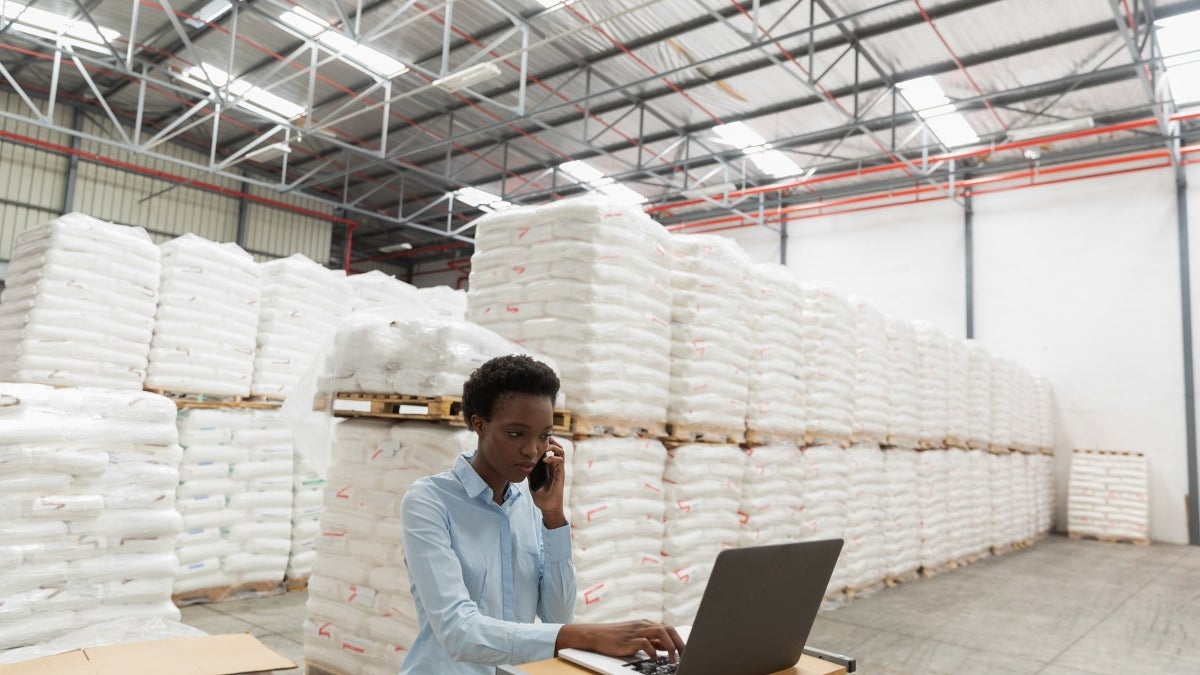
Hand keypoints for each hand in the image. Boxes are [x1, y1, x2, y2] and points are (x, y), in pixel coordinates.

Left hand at [531, 436, 566, 526]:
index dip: (547, 442)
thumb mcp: (531, 482)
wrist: (547, 507)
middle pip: (558, 448)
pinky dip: (553, 458)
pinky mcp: (561, 475)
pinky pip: (560, 462)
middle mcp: (555, 466)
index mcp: (549, 467)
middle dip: (552, 441)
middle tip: (544, 438)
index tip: (538, 438)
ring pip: (561, 452)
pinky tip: (546, 459)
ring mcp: (559, 470)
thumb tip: (521, 464)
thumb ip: (529, 473)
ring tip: (546, 447)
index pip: (550, 450)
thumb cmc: (541, 496)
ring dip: (554, 447)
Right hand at [556, 620, 685, 662]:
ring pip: (660, 633)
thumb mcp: (636, 636)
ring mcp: (636, 631)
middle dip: (679, 643)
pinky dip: (652, 651)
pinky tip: (653, 659)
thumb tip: (668, 647)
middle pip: (668, 629)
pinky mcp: (629, 640)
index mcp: (647, 623)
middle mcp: (643, 625)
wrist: (597, 635)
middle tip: (684, 656)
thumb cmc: (617, 637)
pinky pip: (646, 643)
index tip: (686, 651)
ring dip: (670, 647)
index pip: (669, 628)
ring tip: (671, 659)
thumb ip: (652, 640)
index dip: (680, 640)